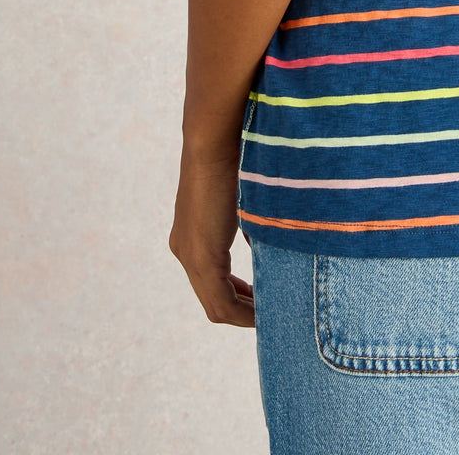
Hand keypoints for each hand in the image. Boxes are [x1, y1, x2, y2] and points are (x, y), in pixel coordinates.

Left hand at [168, 147, 254, 327]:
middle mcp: (185, 251)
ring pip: (216, 305)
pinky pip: (219, 300)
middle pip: (214, 301)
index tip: (262, 300)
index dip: (239, 299)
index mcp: (192, 238)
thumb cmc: (235, 159)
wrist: (214, 141)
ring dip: (243, 314)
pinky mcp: (200, 256)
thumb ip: (253, 228)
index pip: (214, 284)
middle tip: (269, 314)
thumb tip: (273, 248)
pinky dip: (241, 310)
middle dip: (243, 311)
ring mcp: (189, 255)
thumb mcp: (246, 202)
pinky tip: (263, 310)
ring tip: (270, 316)